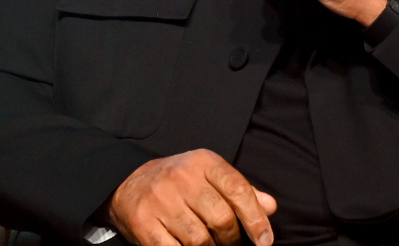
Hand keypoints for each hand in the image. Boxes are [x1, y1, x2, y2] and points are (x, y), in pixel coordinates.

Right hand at [106, 149, 276, 245]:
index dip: (256, 219)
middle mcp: (182, 177)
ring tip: (209, 245)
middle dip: (232, 239)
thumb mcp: (209, 176)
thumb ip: (240, 191)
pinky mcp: (144, 223)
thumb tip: (270, 207)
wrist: (128, 182)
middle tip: (230, 243)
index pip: (238, 190)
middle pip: (222, 219)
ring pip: (200, 240)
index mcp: (203, 162)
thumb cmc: (178, 182)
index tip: (265, 241)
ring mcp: (161, 200)